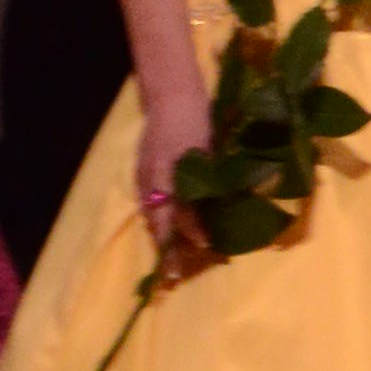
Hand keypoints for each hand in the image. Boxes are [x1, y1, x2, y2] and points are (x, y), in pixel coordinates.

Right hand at [131, 84, 213, 279]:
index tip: (204, 246)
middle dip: (166, 249)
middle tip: (175, 276)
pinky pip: (150, 205)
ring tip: (172, 263)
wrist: (171, 94)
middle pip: (157, 223)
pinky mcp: (144, 174)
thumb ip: (212, 178)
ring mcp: (144, 178)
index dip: (190, 231)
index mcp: (167, 175)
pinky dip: (159, 222)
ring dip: (162, 239)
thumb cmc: (195, 119)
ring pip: (152, 216)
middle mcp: (150, 181)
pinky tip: (169, 233)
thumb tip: (226, 206)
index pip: (176, 213)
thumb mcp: (207, 147)